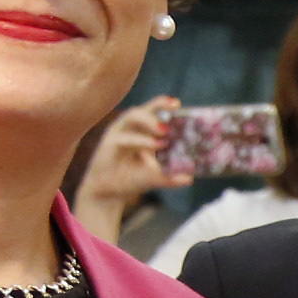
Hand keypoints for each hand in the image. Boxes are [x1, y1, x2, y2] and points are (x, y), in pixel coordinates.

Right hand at [68, 96, 180, 241]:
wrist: (108, 194)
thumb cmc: (130, 179)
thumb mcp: (154, 177)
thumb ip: (170, 175)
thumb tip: (189, 178)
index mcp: (139, 131)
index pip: (151, 112)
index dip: (163, 104)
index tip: (177, 103)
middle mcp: (127, 128)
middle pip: (141, 109)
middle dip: (158, 106)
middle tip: (175, 110)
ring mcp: (116, 134)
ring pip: (131, 118)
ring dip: (150, 122)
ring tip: (166, 132)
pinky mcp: (107, 144)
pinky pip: (125, 138)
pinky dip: (141, 140)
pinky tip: (155, 145)